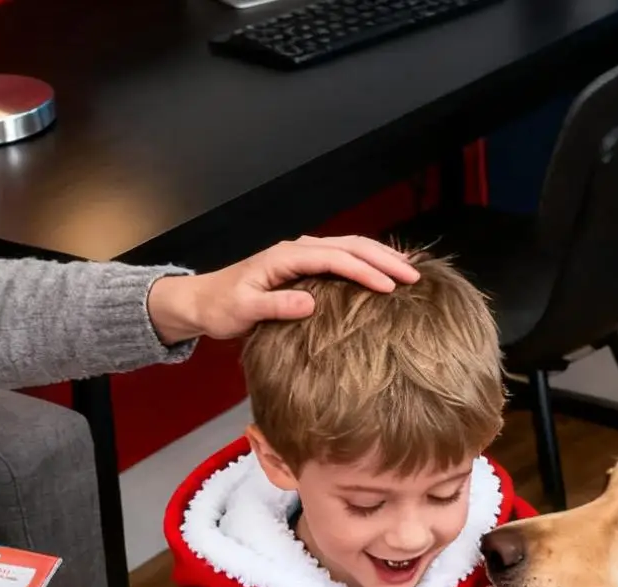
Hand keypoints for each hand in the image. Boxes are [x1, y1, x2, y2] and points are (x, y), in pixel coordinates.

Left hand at [146, 235, 419, 343]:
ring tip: (409, 270)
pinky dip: (366, 261)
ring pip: (350, 247)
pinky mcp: (304, 265)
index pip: (334, 258)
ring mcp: (302, 254)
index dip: (364, 272)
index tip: (389, 287)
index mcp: (286, 256)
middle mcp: (297, 248)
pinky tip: (383, 271)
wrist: (203, 300)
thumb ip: (276, 306)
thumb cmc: (222, 307)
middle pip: (350, 245)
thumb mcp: (245, 311)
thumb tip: (311, 303)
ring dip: (380, 257)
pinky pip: (342, 257)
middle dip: (384, 259)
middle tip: (414, 276)